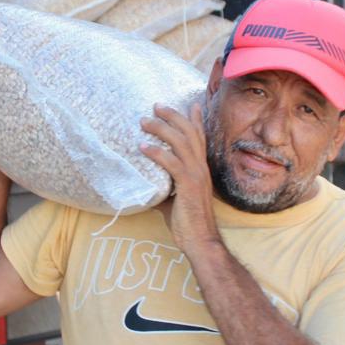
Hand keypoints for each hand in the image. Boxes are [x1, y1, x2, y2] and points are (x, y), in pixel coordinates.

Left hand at [139, 101, 219, 251]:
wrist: (201, 240)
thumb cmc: (188, 224)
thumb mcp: (174, 201)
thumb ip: (164, 190)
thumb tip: (147, 189)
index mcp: (201, 169)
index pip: (200, 138)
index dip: (195, 120)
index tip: (190, 104)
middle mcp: (201, 167)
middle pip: (189, 132)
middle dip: (173, 116)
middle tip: (156, 106)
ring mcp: (196, 175)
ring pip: (180, 142)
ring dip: (161, 128)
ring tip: (145, 121)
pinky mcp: (188, 185)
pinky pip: (172, 163)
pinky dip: (156, 152)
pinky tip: (142, 147)